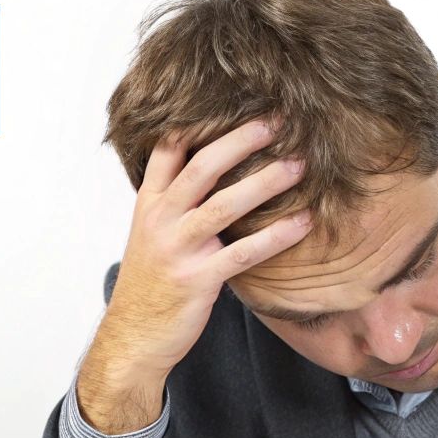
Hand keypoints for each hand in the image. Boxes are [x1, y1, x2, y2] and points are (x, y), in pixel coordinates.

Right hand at [77, 120, 312, 432]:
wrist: (133, 338)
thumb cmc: (149, 286)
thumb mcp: (152, 235)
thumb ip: (175, 203)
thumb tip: (216, 170)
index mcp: (149, 203)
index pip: (169, 147)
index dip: (201, 119)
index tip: (237, 99)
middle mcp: (160, 219)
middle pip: (202, 165)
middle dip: (242, 139)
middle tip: (279, 121)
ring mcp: (177, 249)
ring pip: (224, 204)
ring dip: (266, 181)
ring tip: (300, 164)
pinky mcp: (197, 279)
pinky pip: (243, 252)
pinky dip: (276, 235)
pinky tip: (304, 222)